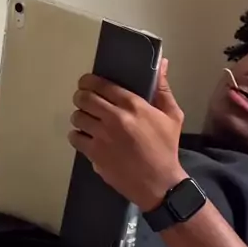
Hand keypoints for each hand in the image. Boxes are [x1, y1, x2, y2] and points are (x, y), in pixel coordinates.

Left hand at [68, 60, 186, 210]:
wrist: (160, 183)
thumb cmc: (166, 147)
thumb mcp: (172, 116)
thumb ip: (163, 88)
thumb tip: (161, 63)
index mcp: (133, 105)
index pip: (101, 85)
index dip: (89, 81)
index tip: (87, 82)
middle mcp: (114, 117)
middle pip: (84, 98)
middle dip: (82, 96)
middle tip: (85, 100)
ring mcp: (102, 136)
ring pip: (77, 117)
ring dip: (80, 116)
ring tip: (87, 120)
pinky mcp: (94, 154)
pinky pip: (75, 137)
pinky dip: (78, 135)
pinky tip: (86, 137)